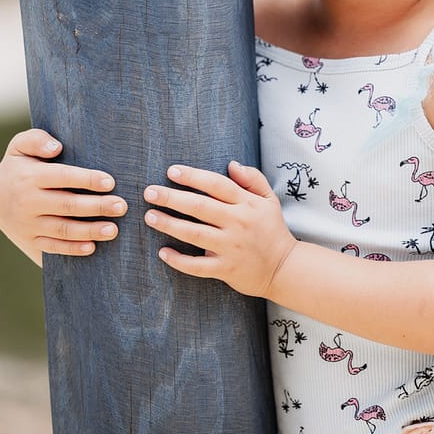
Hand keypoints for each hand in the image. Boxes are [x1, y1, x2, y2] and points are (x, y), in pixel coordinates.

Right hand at [0, 128, 127, 265]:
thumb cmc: (18, 167)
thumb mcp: (19, 146)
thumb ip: (36, 139)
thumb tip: (56, 147)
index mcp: (30, 177)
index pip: (62, 177)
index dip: (87, 179)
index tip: (110, 182)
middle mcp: (28, 202)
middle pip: (67, 206)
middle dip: (96, 206)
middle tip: (121, 206)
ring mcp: (29, 225)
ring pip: (62, 230)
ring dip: (89, 231)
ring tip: (113, 230)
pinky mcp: (31, 241)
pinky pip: (53, 248)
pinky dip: (72, 250)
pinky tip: (92, 247)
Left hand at [143, 161, 296, 297]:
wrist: (285, 268)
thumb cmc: (272, 229)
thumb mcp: (268, 199)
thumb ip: (252, 178)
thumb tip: (231, 164)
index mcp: (246, 204)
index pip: (216, 184)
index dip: (193, 177)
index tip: (171, 171)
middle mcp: (237, 223)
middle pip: (200, 207)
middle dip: (172, 198)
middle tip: (149, 192)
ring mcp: (231, 247)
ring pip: (195, 234)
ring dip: (170, 225)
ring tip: (150, 217)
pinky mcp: (226, 269)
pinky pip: (198, 266)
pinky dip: (179, 260)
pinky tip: (163, 252)